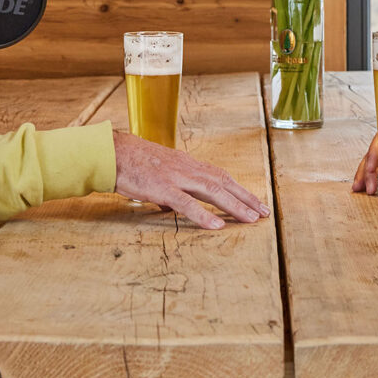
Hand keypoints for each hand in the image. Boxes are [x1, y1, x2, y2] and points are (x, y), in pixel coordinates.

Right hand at [112, 130, 270, 229]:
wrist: (112, 151)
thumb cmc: (133, 162)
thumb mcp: (160, 170)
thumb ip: (173, 186)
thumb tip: (177, 205)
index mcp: (187, 164)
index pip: (220, 176)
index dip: (240, 189)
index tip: (256, 201)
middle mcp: (187, 168)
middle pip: (223, 183)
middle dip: (246, 198)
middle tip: (264, 213)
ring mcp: (176, 177)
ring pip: (213, 191)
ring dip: (234, 206)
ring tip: (251, 219)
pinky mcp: (162, 188)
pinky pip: (187, 204)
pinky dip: (204, 215)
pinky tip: (218, 226)